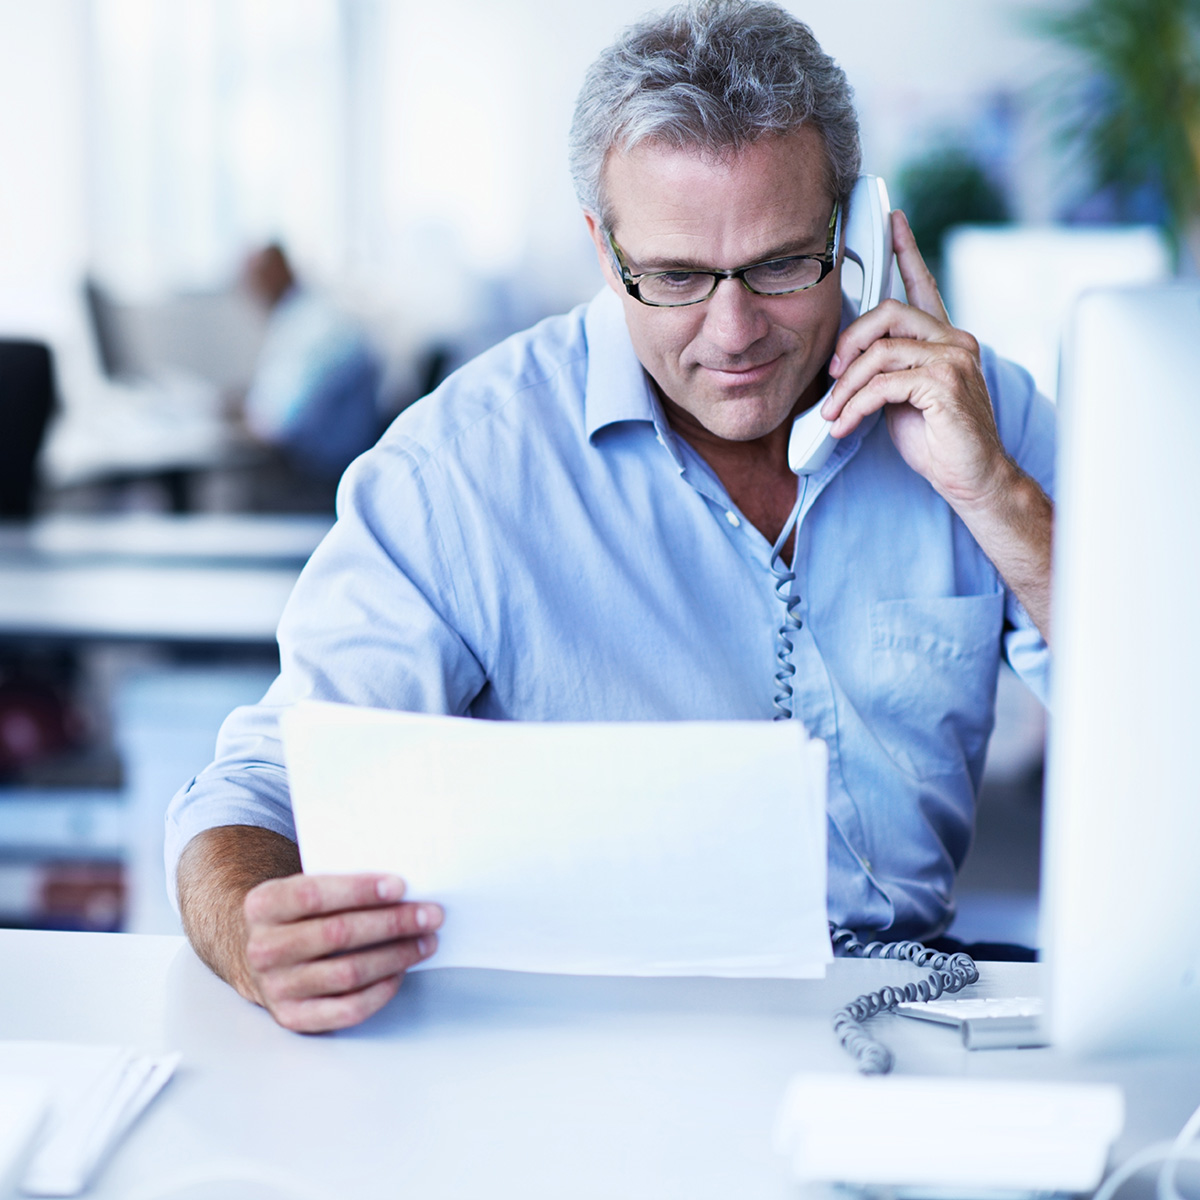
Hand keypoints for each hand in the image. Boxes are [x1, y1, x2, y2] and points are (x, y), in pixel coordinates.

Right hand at [241, 872, 442, 1032]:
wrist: (264, 955)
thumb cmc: (301, 915)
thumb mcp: (305, 888)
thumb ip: (340, 883)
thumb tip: (402, 888)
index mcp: (263, 905)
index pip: (312, 895)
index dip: (359, 891)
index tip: (400, 887)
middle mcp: (263, 948)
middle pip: (337, 934)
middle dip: (392, 923)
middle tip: (429, 915)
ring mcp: (276, 987)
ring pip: (347, 973)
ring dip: (395, 956)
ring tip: (425, 941)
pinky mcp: (293, 1017)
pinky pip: (347, 1009)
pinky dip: (381, 991)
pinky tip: (401, 972)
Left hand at [821, 209, 1016, 509]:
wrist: (974, 478)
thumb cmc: (939, 442)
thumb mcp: (903, 397)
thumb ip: (886, 369)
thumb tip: (846, 361)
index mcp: (945, 339)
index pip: (923, 286)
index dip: (906, 251)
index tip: (893, 221)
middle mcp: (954, 341)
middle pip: (888, 312)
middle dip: (849, 342)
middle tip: (832, 375)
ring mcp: (954, 361)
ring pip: (880, 351)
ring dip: (846, 385)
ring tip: (834, 412)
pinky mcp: (945, 385)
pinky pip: (884, 384)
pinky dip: (856, 406)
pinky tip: (845, 425)